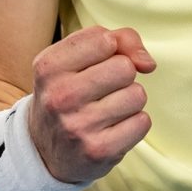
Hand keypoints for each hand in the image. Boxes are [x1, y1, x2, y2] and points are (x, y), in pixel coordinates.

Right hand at [28, 26, 154, 182]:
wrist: (43, 151)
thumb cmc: (68, 93)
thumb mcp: (74, 58)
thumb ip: (118, 40)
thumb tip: (148, 64)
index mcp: (49, 67)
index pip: (105, 40)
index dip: (111, 48)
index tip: (99, 62)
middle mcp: (60, 96)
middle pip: (125, 67)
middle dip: (123, 75)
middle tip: (103, 89)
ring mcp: (79, 126)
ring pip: (137, 95)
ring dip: (129, 100)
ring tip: (107, 110)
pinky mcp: (99, 151)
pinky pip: (142, 122)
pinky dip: (133, 124)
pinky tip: (112, 129)